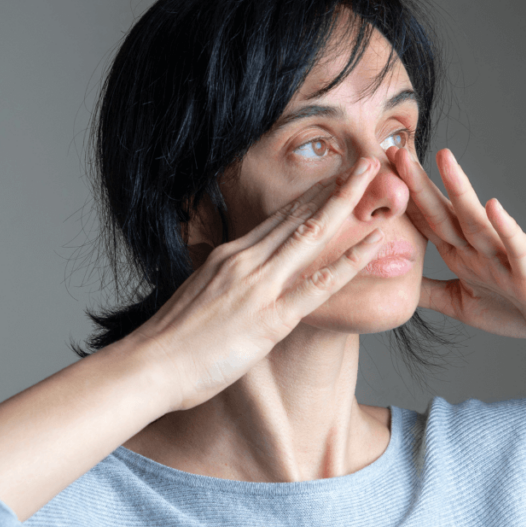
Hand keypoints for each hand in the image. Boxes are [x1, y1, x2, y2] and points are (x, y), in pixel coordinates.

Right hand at [133, 157, 385, 411]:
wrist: (150, 364)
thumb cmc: (171, 341)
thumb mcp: (197, 298)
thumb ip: (221, 283)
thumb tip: (234, 282)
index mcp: (229, 256)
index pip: (277, 218)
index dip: (309, 197)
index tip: (333, 179)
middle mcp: (246, 261)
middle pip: (298, 215)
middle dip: (334, 186)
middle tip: (363, 162)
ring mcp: (260, 285)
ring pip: (311, 234)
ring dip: (345, 202)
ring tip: (373, 176)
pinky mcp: (270, 316)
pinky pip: (319, 283)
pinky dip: (351, 260)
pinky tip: (375, 242)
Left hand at [387, 146, 525, 344]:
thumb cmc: (520, 306)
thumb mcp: (462, 304)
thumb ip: (429, 291)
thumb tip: (392, 284)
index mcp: (461, 254)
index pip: (426, 221)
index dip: (400, 200)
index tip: (375, 173)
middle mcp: (480, 248)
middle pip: (443, 212)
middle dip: (419, 184)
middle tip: (396, 150)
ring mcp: (505, 257)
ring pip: (477, 220)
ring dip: (461, 190)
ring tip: (444, 159)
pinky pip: (517, 248)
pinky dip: (506, 228)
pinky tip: (494, 205)